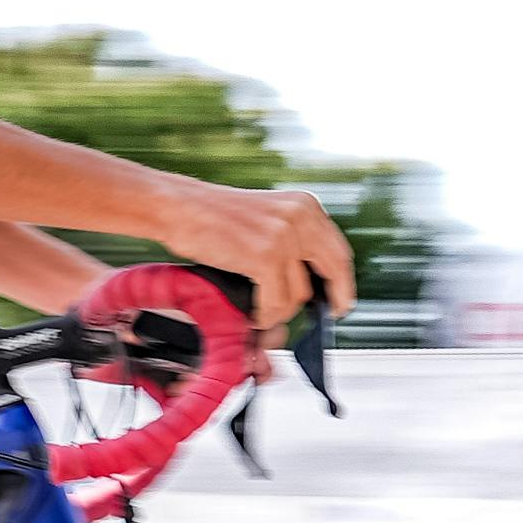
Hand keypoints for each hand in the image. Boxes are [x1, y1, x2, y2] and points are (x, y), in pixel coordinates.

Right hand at [161, 184, 355, 332]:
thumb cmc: (213, 215)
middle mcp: (300, 217)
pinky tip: (254, 315)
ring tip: (263, 310)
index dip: (343, 280)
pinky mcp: (265, 258)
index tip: (342, 299)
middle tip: (329, 315)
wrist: (179, 207)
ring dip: (280, 310)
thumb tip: (311, 280)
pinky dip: (264, 316)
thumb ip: (293, 239)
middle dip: (333, 299)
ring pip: (299, 294)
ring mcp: (284, 238)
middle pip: (334, 270)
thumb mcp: (267, 217)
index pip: (338, 250)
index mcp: (305, 206)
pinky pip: (276, 303)